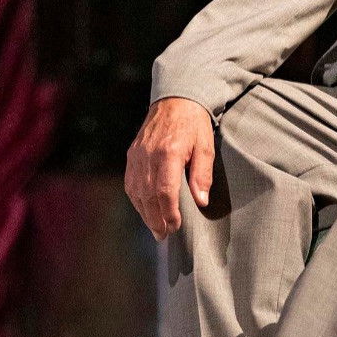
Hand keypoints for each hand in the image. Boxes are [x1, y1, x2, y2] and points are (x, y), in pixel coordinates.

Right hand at [125, 96, 214, 239]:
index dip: (168, 213)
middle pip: (147, 196)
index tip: (175, 227)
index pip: (164, 191)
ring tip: (155, 228)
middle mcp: (148, 156)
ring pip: (136, 192)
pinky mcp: (132, 155)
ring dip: (145, 213)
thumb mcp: (206, 147)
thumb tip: (201, 201)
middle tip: (164, 235)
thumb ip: (202, 174)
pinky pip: (130, 183)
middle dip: (155, 219)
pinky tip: (145, 210)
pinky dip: (137, 199)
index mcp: (168, 153)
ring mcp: (136, 155)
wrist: (175, 100)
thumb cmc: (194, 124)